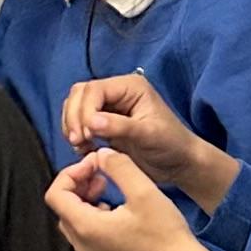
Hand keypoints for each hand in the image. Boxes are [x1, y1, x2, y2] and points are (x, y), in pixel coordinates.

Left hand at [47, 148, 213, 250]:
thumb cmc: (164, 233)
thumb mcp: (143, 191)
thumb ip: (118, 166)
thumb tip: (101, 154)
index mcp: (85, 227)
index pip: (55, 194)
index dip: (70, 173)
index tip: (95, 165)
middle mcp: (82, 245)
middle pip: (62, 208)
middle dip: (78, 185)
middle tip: (101, 173)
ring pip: (74, 221)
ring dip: (85, 200)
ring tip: (109, 188)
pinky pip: (87, 235)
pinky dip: (94, 216)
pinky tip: (118, 210)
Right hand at [57, 69, 236, 211]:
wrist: (179, 164)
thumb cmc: (171, 145)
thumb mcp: (149, 135)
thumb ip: (120, 127)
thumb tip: (91, 122)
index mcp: (130, 86)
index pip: (93, 90)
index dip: (84, 111)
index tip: (85, 135)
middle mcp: (116, 92)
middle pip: (79, 94)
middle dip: (74, 118)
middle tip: (79, 142)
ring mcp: (108, 107)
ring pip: (75, 107)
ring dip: (72, 126)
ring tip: (81, 147)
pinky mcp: (102, 123)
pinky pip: (79, 123)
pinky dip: (75, 135)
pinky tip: (84, 150)